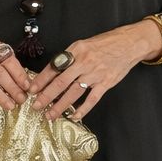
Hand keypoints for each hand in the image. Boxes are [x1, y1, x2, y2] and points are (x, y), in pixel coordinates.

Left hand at [25, 25, 147, 121]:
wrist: (129, 44)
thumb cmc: (105, 44)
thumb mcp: (83, 45)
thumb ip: (69, 57)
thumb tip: (53, 72)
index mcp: (76, 51)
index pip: (54, 67)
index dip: (41, 80)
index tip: (31, 89)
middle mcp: (84, 62)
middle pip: (60, 83)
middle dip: (46, 96)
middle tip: (36, 106)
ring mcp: (95, 74)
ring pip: (73, 93)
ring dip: (60, 106)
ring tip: (50, 115)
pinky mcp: (106, 83)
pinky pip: (91, 99)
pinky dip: (82, 110)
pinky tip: (73, 116)